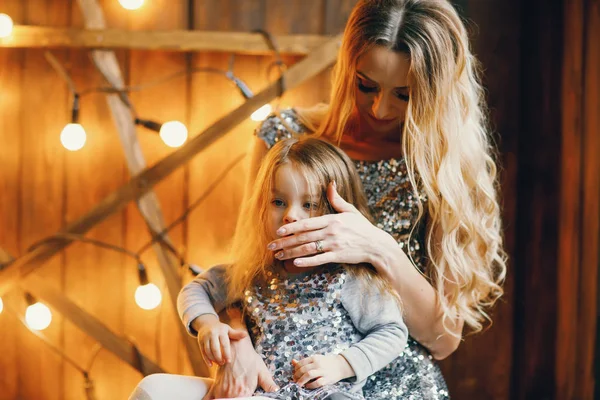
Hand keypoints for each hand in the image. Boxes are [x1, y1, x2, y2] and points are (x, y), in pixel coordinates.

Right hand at [195, 315, 247, 366]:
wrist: (207, 324)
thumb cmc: (221, 329)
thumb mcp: (228, 330)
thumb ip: (236, 334)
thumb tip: (246, 335)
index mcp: (221, 331)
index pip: (224, 343)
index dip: (226, 353)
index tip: (229, 361)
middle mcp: (212, 334)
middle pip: (215, 348)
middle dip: (219, 357)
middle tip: (223, 363)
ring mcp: (205, 337)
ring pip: (208, 350)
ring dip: (213, 359)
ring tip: (219, 364)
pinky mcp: (200, 341)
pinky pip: (202, 352)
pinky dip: (206, 359)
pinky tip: (211, 365)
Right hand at [206, 336, 278, 398]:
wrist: (235, 346)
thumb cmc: (249, 358)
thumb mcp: (261, 370)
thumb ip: (268, 383)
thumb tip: (276, 391)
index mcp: (246, 391)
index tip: (245, 398)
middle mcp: (233, 392)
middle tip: (239, 396)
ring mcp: (223, 390)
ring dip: (225, 399)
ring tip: (231, 397)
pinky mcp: (216, 386)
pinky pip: (209, 398)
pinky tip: (215, 399)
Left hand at [267, 182, 394, 270]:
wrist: (376, 244)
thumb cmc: (362, 227)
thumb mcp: (350, 211)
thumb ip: (337, 199)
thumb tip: (331, 183)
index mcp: (332, 219)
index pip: (307, 223)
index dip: (292, 227)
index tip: (278, 230)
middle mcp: (331, 232)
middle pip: (303, 237)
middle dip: (285, 241)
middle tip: (271, 246)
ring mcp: (334, 244)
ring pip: (308, 249)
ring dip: (291, 252)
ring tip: (279, 255)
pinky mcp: (338, 256)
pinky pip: (319, 259)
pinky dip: (307, 261)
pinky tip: (295, 263)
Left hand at [292, 355, 354, 388]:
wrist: (340, 365)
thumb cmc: (326, 362)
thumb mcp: (315, 359)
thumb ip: (304, 361)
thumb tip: (292, 361)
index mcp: (314, 358)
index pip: (301, 363)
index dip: (295, 369)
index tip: (294, 373)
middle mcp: (318, 364)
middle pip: (304, 369)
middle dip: (297, 376)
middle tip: (294, 380)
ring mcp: (323, 371)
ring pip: (309, 375)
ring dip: (301, 380)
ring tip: (298, 384)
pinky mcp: (327, 379)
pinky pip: (317, 383)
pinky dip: (311, 385)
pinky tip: (307, 386)